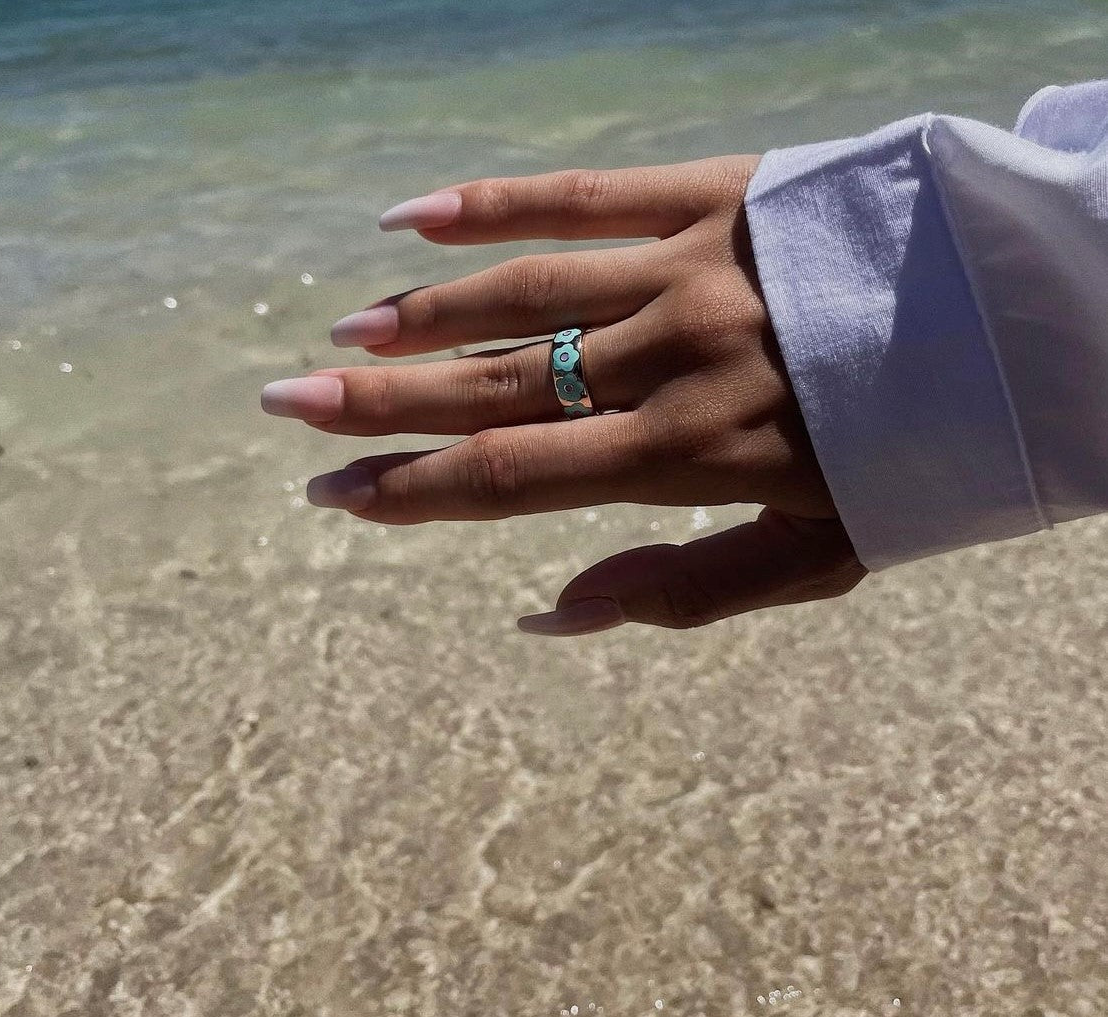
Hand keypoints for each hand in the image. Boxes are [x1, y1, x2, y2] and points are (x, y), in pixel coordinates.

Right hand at [261, 158, 866, 634]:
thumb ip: (680, 593)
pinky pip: (582, 193)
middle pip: (492, 383)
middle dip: (377, 400)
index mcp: (687, 454)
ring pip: (521, 291)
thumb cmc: (911, 454)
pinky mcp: (713, 193)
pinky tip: (416, 219)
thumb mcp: (816, 559)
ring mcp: (685, 267)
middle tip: (288, 402)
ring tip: (346, 330)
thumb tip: (546, 614)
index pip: (510, 476)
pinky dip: (492, 204)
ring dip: (423, 315)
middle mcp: (668, 358)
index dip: (410, 488)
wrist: (1015, 324)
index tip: (335, 495)